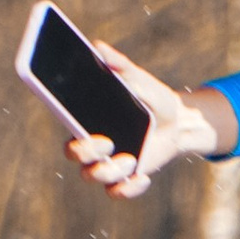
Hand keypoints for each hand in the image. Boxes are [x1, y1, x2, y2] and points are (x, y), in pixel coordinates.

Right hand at [64, 40, 225, 199]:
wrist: (177, 120)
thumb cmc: (151, 97)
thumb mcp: (138, 78)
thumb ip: (119, 65)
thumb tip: (98, 46)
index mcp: (89, 115)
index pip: (64, 118)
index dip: (61, 118)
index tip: (73, 116)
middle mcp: (93, 141)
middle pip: (73, 153)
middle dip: (85, 151)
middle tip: (107, 143)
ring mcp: (108, 161)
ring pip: (92, 175)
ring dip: (108, 171)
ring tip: (131, 161)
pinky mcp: (126, 177)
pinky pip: (116, 191)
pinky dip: (127, 189)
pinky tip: (142, 178)